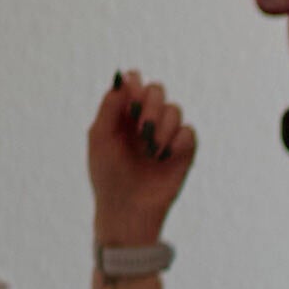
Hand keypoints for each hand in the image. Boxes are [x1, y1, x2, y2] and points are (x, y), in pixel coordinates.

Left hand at [88, 70, 197, 235]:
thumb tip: (123, 79)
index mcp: (124, 115)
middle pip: (157, 90)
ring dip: (162, 128)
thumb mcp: (100, 138)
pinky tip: (165, 156)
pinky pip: (188, 132)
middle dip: (150, 105)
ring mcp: (166, 135)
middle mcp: (147, 121)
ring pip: (174, 110)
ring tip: (151, 151)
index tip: (131, 102)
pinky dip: (177, 141)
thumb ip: (109, 107)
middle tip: (142, 128)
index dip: (135, 85)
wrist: (127, 209)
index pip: (135, 83)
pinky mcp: (183, 152)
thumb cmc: (108, 176)